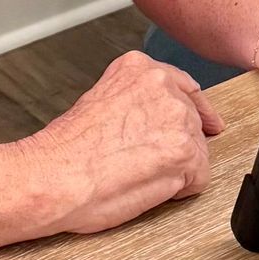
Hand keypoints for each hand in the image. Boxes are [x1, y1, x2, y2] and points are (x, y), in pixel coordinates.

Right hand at [28, 52, 220, 234]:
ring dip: (175, 168)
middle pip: (192, 122)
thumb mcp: (100, 99)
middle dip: (175, 145)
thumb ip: (135, 99)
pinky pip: (198, 179)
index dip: (194, 112)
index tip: (205, 123)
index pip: (185, 87)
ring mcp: (176, 119)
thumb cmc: (65, 150)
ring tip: (137, 173)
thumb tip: (153, 118)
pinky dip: (178, 190)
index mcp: (139, 68)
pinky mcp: (184, 154)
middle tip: (142, 162)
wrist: (53, 177)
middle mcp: (162, 87)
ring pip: (196, 151)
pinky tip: (146, 186)